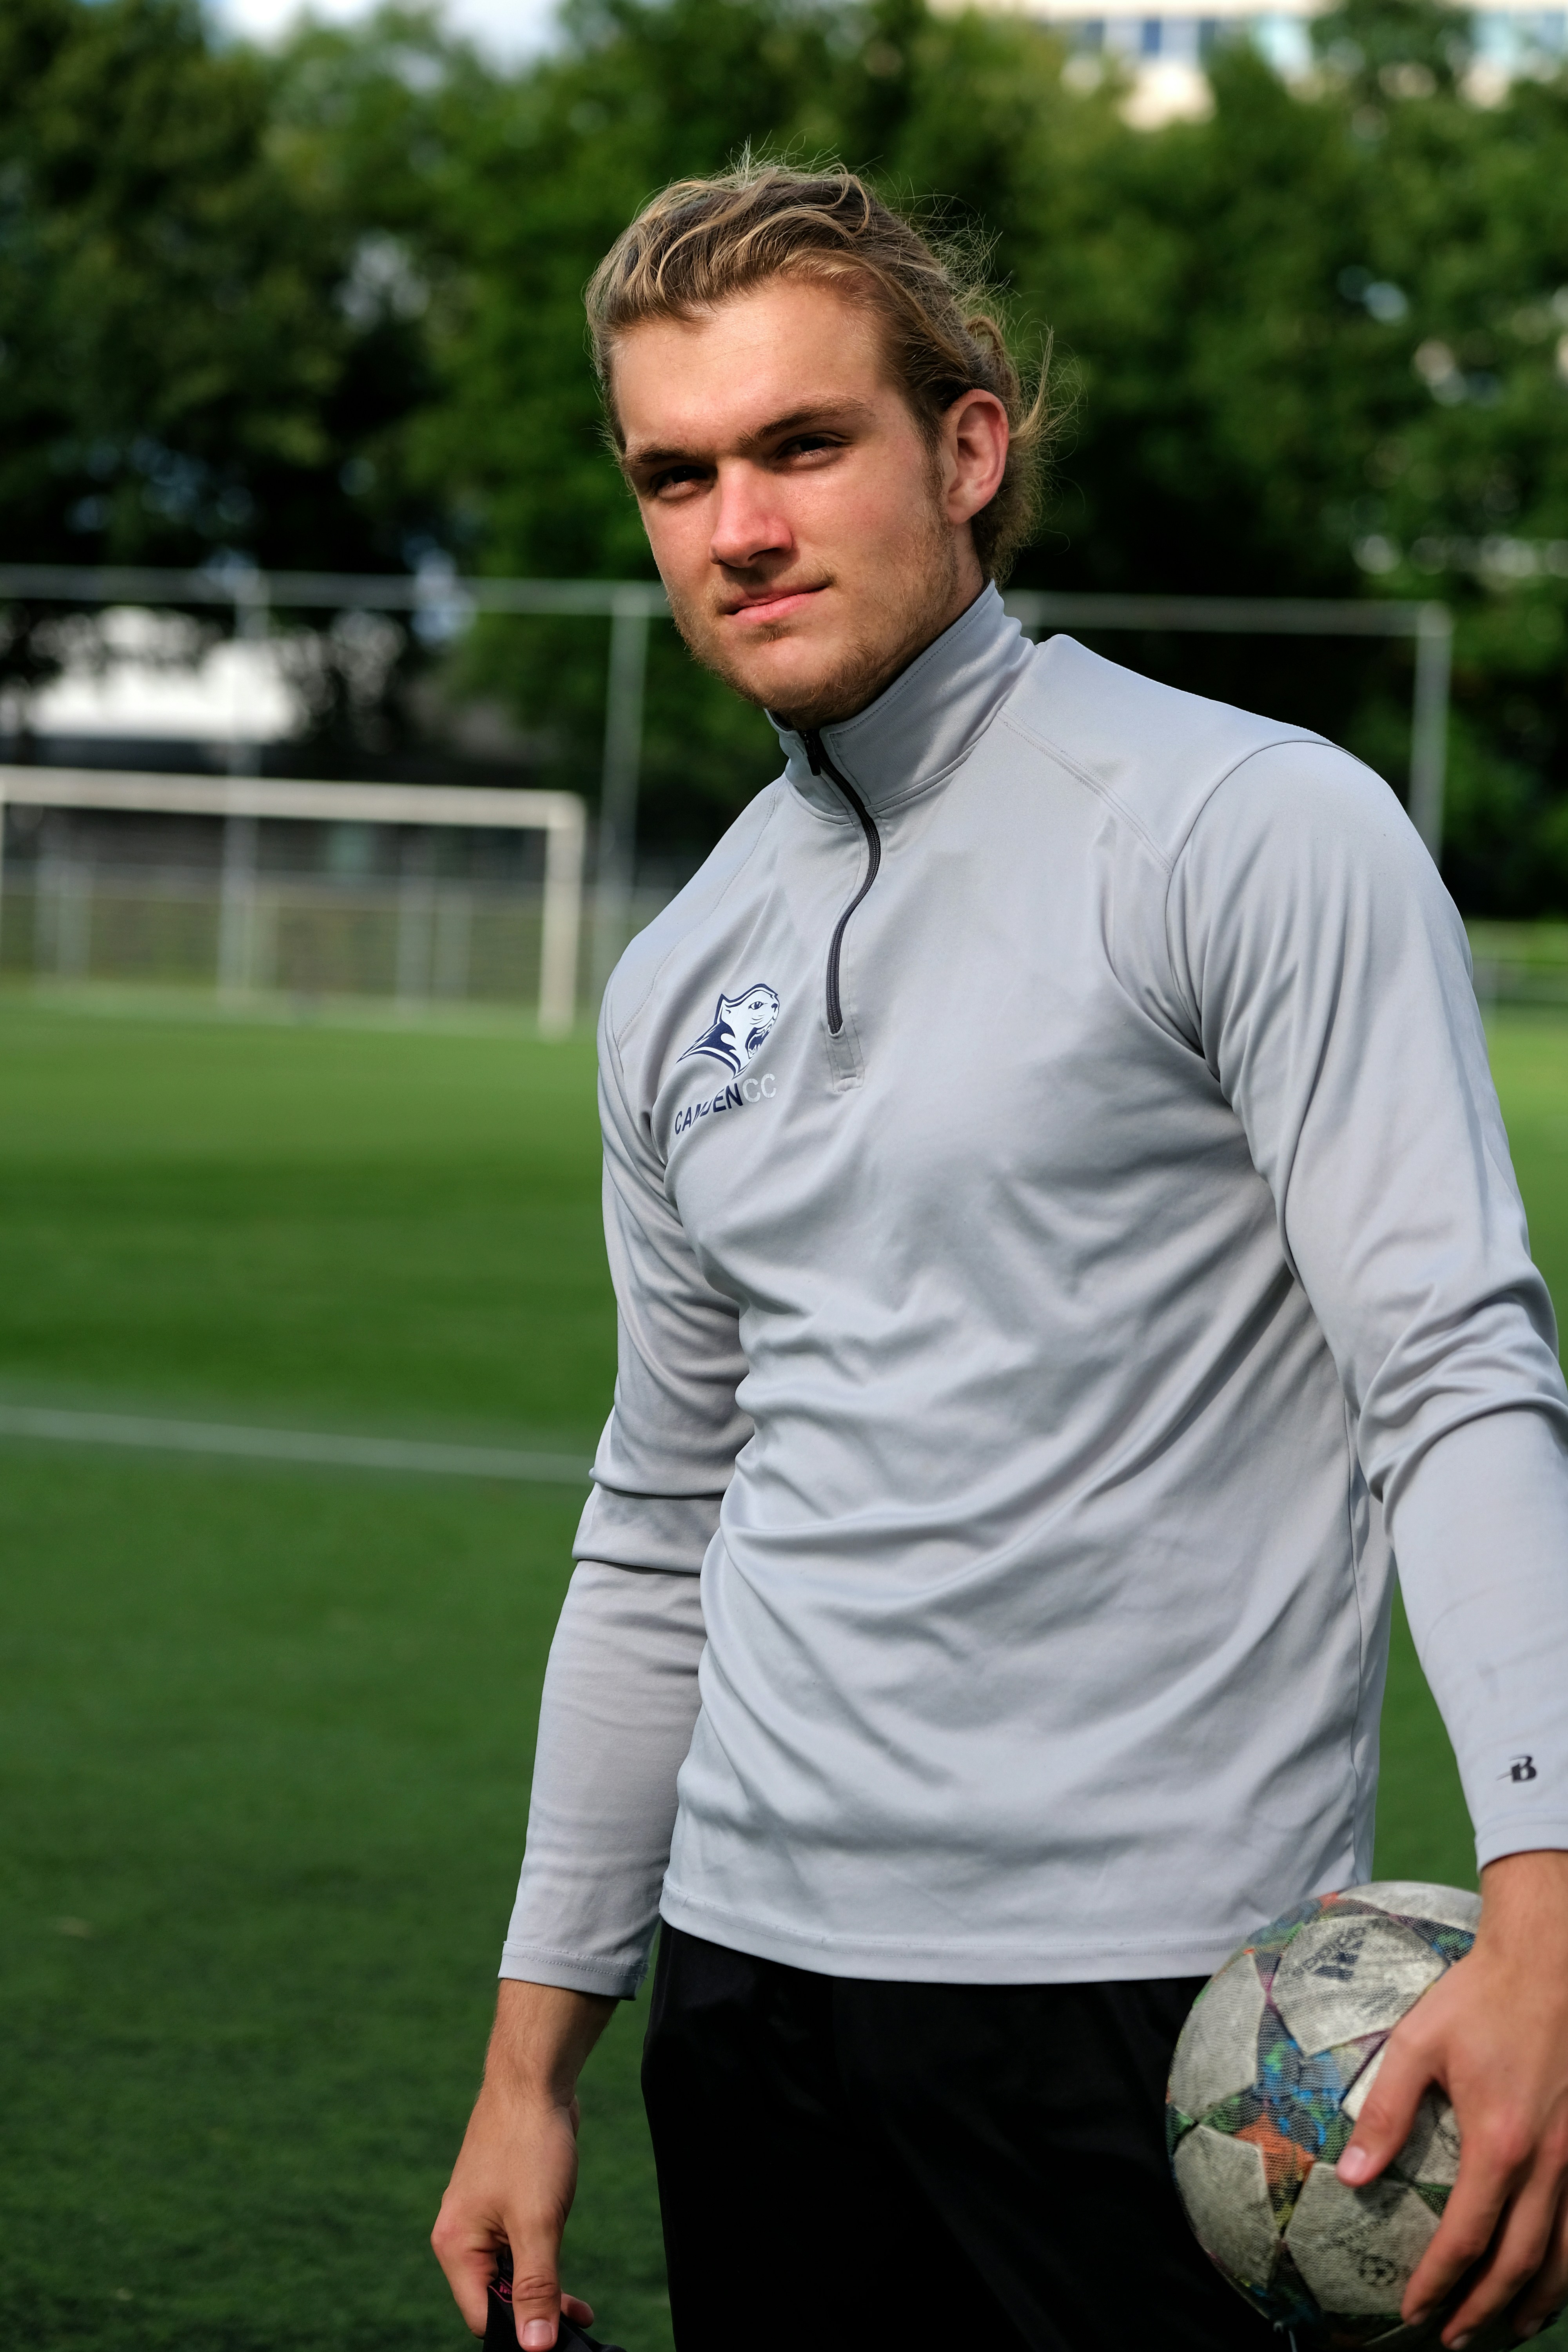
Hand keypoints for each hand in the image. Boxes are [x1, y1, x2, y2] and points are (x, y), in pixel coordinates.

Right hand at [432, 1979, 615, 2347]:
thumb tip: (534, 2346)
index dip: (520, 2330)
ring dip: (543, 2284)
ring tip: (579, 2298)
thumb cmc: (529, 2145)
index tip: (561, 2336)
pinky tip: (563, 2246)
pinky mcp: (502, 2199)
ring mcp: (481, 2216)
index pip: (483, 2316)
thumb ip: (536, 2286)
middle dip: (536, 2310)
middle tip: (582, 2316)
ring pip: (510, 2270)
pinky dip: (542, 2255)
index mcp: (456, 2246)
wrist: (535, 2078)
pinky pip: (518, 2243)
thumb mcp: (538, 2223)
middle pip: (495, 2296)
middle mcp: (461, 2235)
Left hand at [1336, 1851, 1567, 2345]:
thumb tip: (1349, 2174)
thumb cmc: (1478, 1999)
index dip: (1440, 2282)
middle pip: (1521, 2263)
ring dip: (1535, 2302)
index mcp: (1500, 2142)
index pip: (1467, 2236)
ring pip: (1567, 2257)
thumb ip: (1384, 2111)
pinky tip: (1552, 2281)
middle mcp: (1549, 2163)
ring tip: (1505, 2330)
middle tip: (1454, 2340)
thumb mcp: (1418, 2043)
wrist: (1550, 1962)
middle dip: (1486, 2310)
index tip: (1413, 2312)